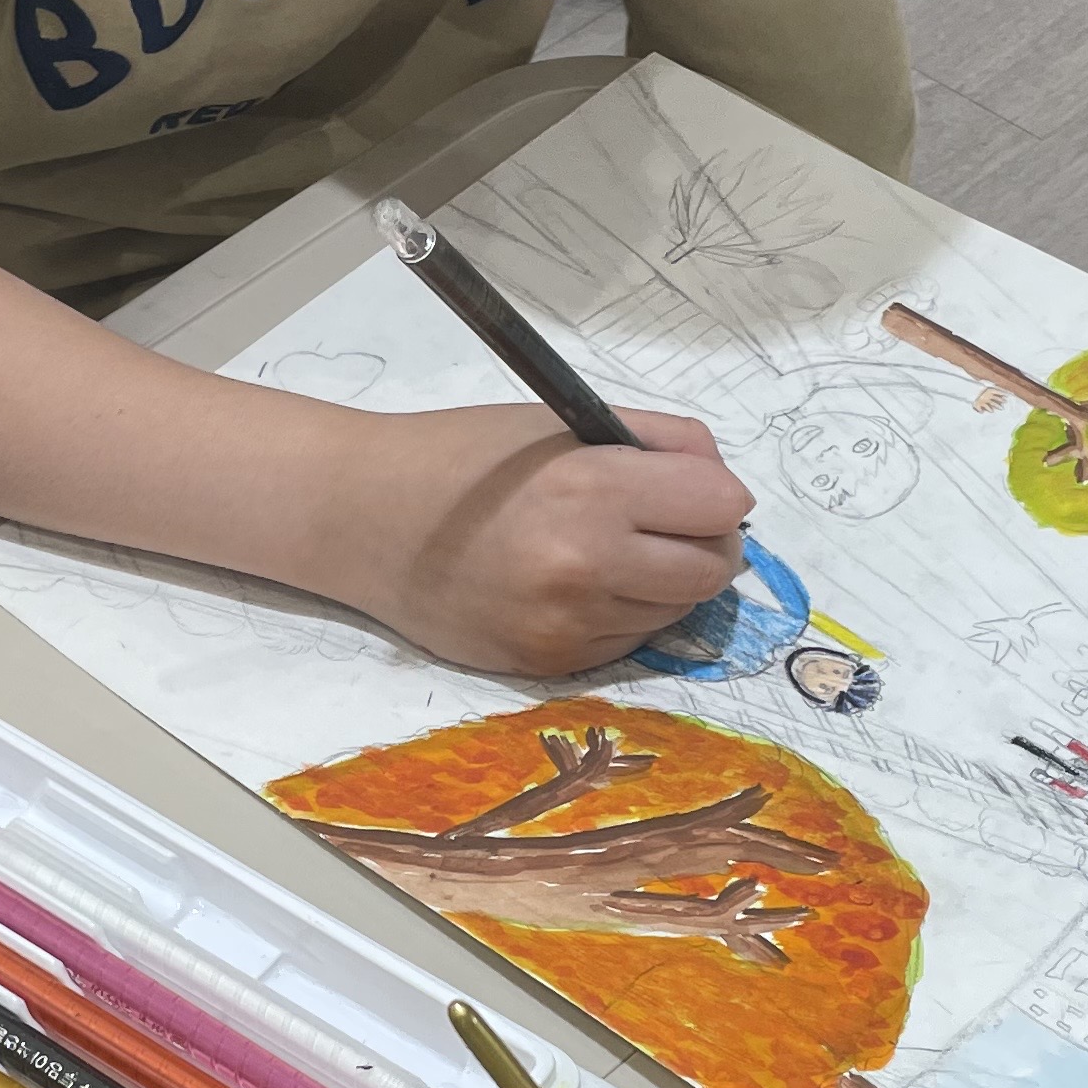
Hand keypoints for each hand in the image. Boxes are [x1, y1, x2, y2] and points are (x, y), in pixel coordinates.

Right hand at [301, 405, 754, 676]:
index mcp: (592, 489)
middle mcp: (586, 566)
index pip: (723, 507)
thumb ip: (656, 443)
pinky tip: (572, 584)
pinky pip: (627, 642)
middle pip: (712, 571)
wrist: (363, 519)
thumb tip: (725, 485)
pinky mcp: (549, 664)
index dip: (715, 494)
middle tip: (664, 523)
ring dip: (662, 583)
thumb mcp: (561, 423)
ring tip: (607, 551)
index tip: (689, 489)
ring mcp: (567, 624)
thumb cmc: (462, 457)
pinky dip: (618, 614)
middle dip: (704, 543)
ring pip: (675, 612)